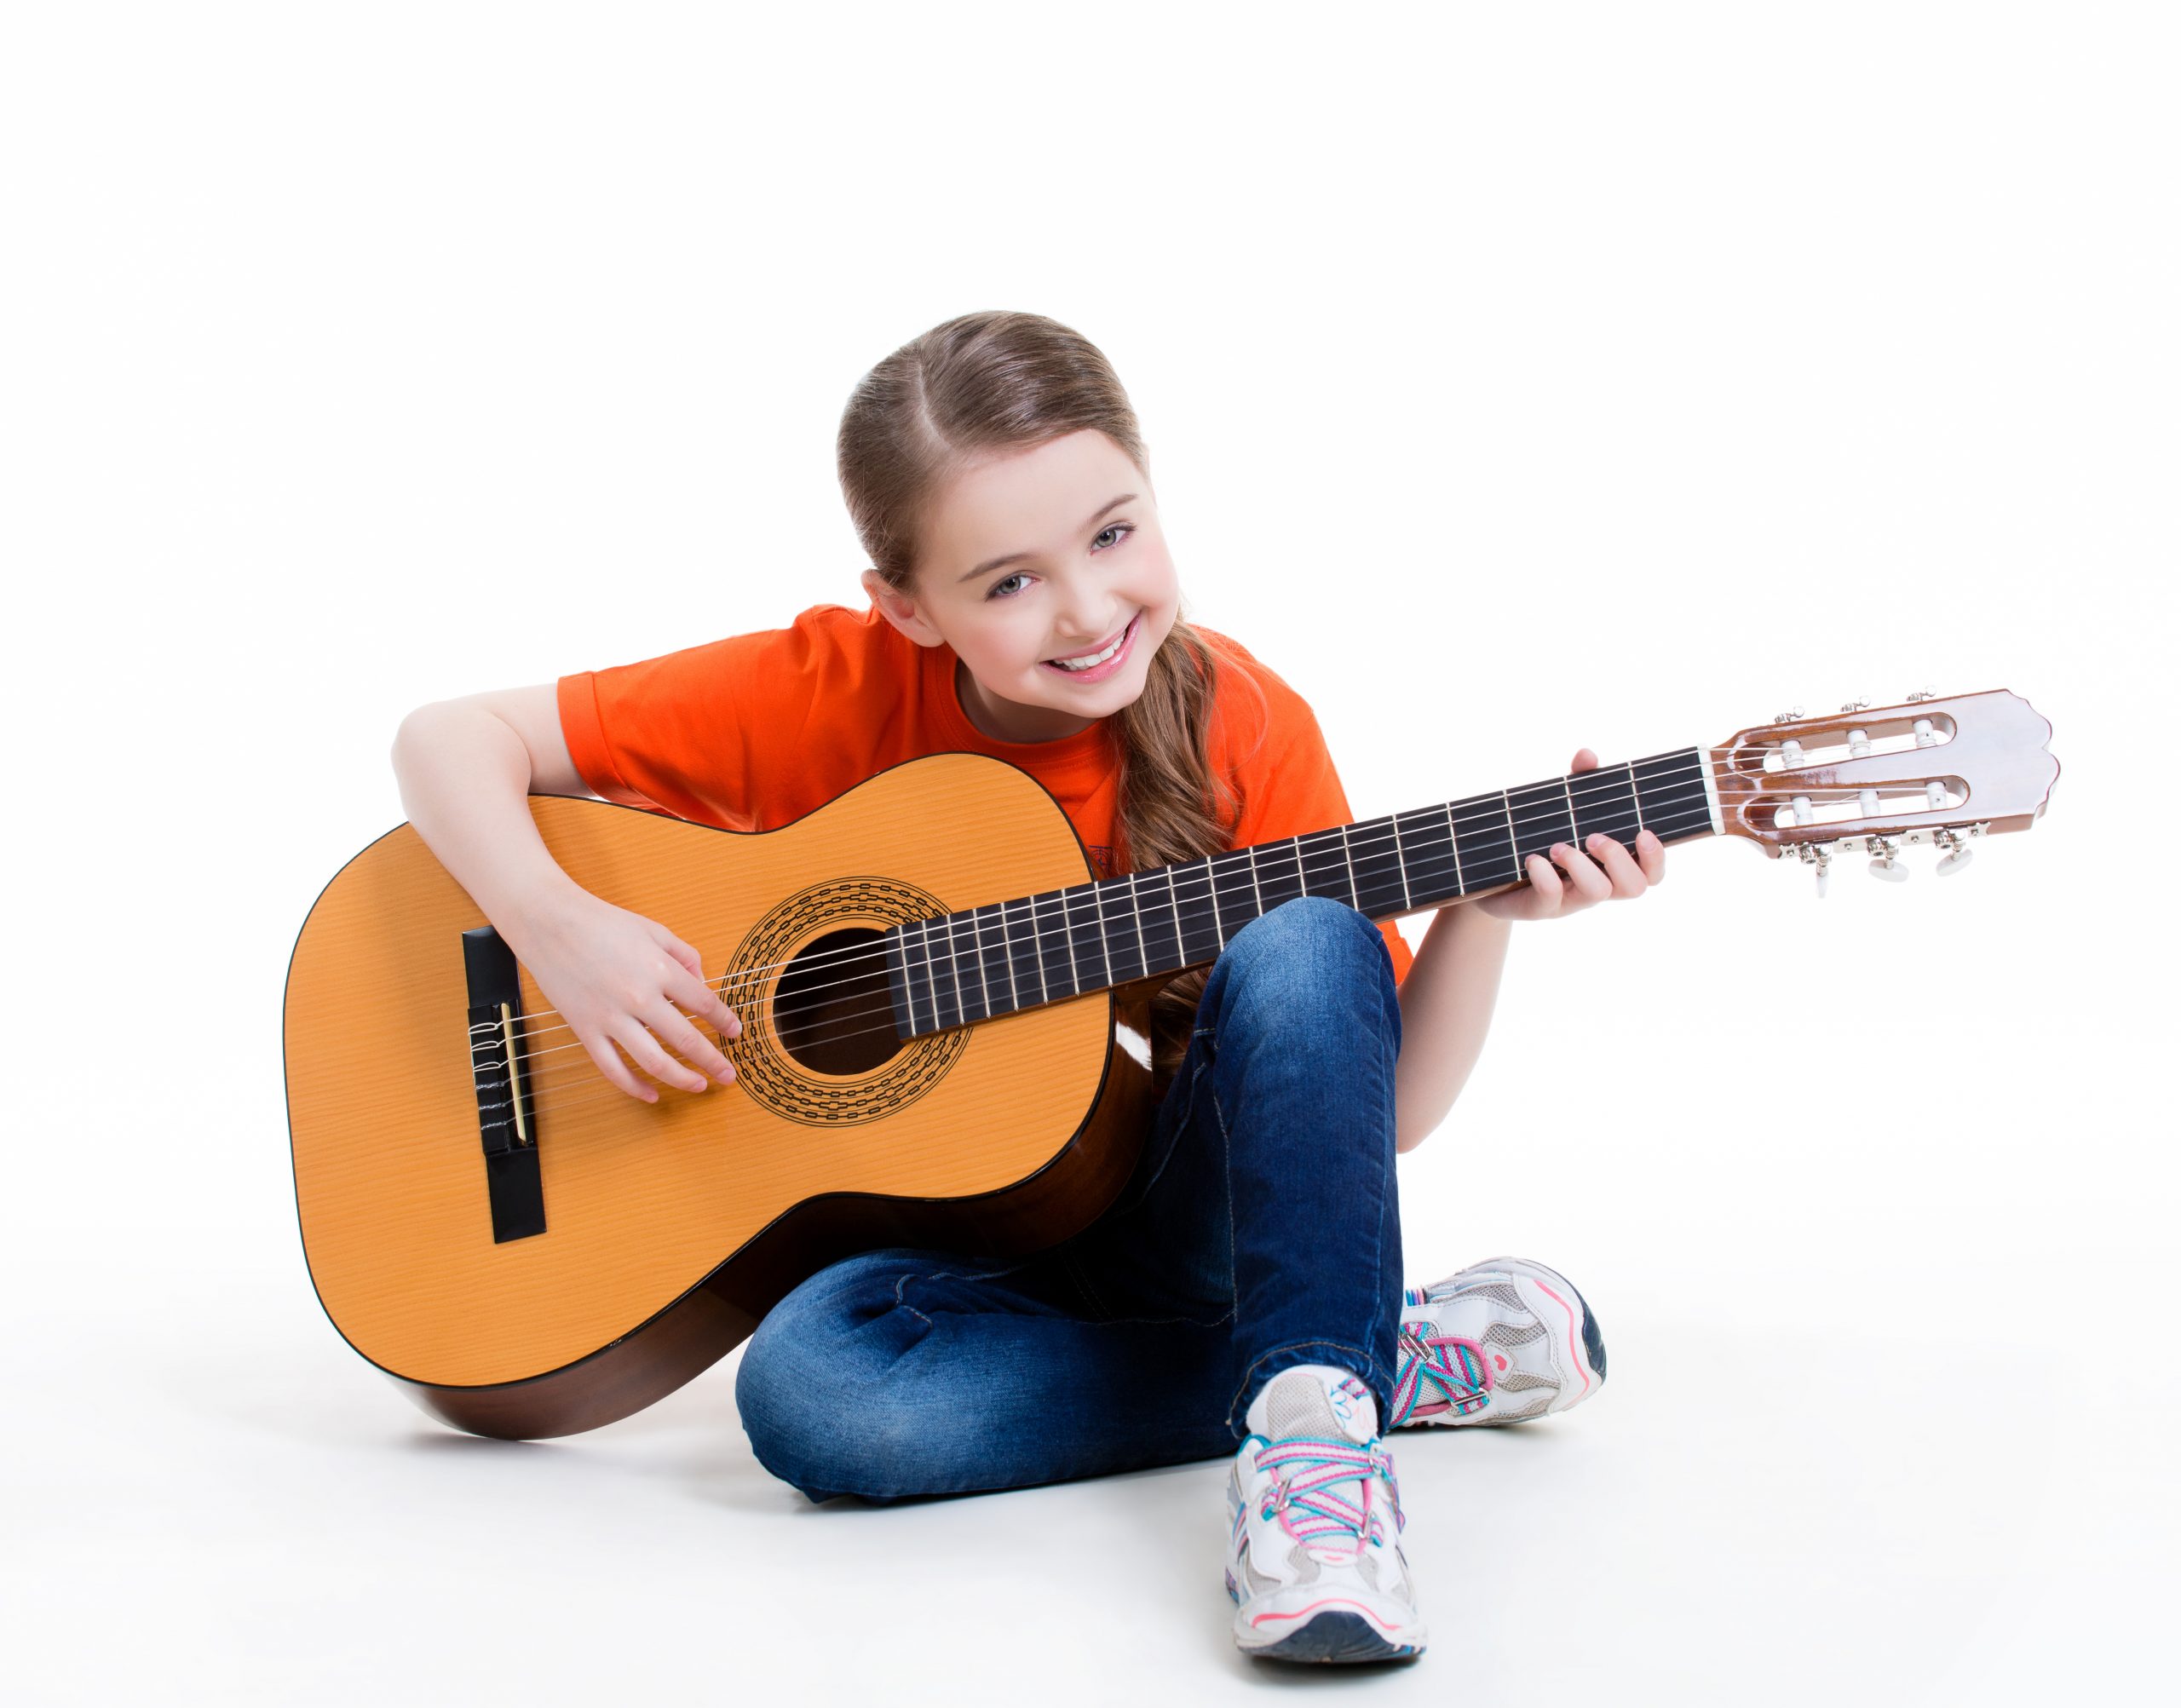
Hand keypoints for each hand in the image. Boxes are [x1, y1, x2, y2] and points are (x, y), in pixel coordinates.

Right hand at [501, 886, 742, 1102]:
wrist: (549, 922)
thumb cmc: (602, 922)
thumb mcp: (653, 929)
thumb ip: (684, 955)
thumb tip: (702, 983)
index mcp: (659, 969)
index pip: (704, 1004)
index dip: (724, 1021)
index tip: (734, 1033)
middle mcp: (638, 997)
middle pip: (685, 1039)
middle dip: (712, 1061)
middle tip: (729, 1074)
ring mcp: (610, 1017)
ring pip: (653, 1062)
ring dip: (681, 1079)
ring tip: (699, 1086)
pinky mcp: (585, 1030)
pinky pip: (612, 1068)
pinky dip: (633, 1087)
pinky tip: (651, 1095)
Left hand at [1475, 748, 1666, 921]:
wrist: (1488, 877)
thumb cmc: (1538, 840)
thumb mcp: (1560, 811)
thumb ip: (1578, 784)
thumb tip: (1587, 754)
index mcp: (1610, 867)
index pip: (1651, 874)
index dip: (1655, 858)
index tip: (1644, 832)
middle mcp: (1596, 886)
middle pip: (1634, 887)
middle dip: (1619, 858)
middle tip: (1594, 837)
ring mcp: (1569, 901)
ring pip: (1596, 893)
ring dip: (1581, 865)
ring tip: (1557, 846)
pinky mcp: (1538, 908)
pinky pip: (1551, 897)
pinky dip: (1545, 876)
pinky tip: (1533, 859)